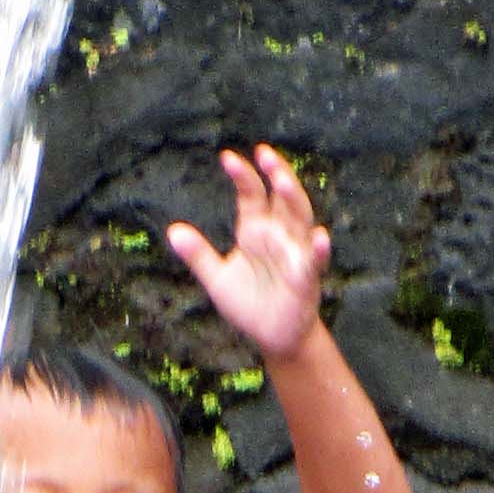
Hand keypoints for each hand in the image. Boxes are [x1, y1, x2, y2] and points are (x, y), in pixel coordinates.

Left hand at [166, 145, 329, 363]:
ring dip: (293, 200)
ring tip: (282, 181)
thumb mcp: (218, 279)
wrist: (272, 338)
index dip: (242, 176)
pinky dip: (319, 250)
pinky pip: (314, 262)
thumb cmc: (250, 304)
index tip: (227, 157)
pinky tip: (320, 238)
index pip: (252, 195)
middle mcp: (279, 236)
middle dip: (276, 175)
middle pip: (282, 199)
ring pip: (300, 220)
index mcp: (256, 231)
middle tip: (265, 154)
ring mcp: (296, 255)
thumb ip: (199, 255)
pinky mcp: (306, 279)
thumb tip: (173, 231)